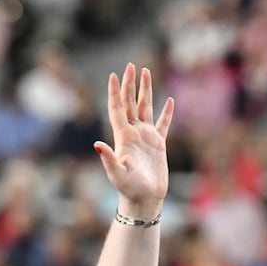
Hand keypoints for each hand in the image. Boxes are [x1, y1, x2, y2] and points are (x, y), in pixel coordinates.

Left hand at [94, 64, 173, 218]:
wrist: (144, 199)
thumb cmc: (129, 189)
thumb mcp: (117, 174)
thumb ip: (108, 158)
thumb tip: (97, 144)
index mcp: (123, 137)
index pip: (117, 109)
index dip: (115, 92)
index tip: (114, 74)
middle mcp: (133, 133)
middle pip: (130, 103)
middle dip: (130, 84)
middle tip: (130, 65)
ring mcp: (145, 137)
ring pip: (145, 108)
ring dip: (145, 90)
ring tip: (146, 72)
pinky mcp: (158, 144)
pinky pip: (163, 124)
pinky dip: (167, 112)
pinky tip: (169, 100)